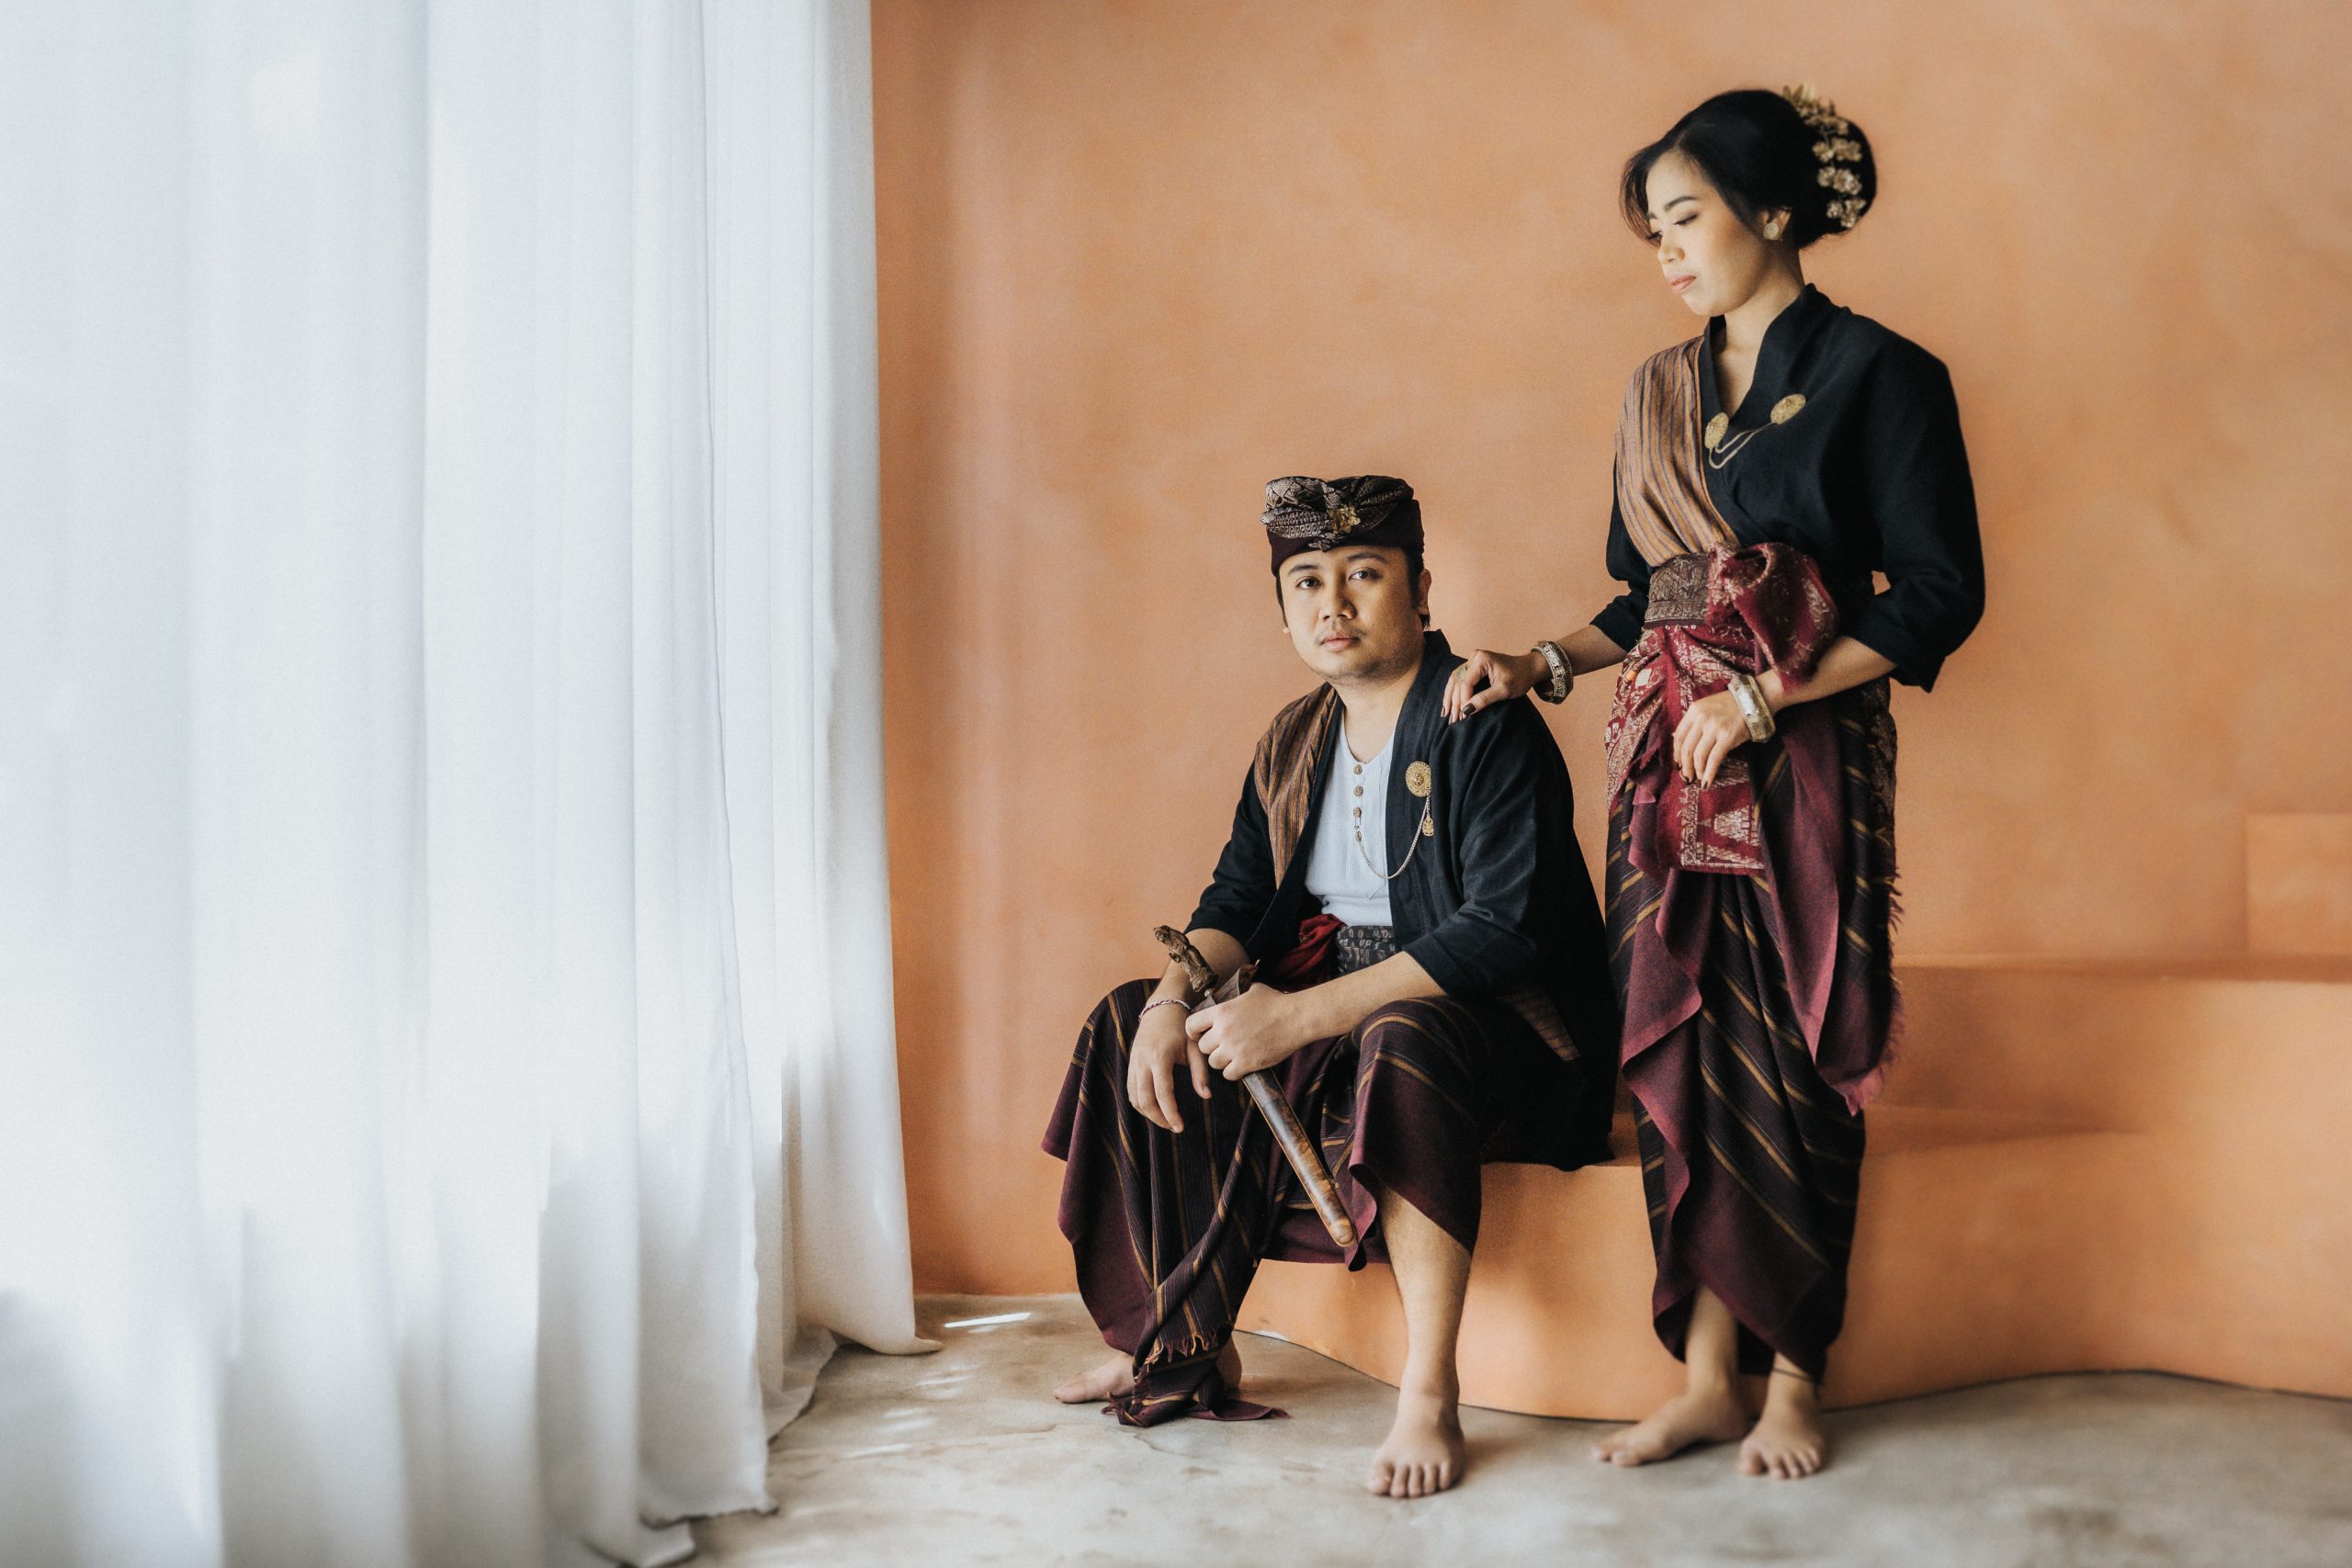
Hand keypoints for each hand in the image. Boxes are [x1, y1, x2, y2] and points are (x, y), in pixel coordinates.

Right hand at [1127, 1000, 1212, 1133]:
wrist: (1161, 1008)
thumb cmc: (1182, 1028)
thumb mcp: (1195, 1048)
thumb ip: (1201, 1073)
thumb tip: (1206, 1096)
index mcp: (1160, 1057)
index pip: (1162, 1094)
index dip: (1170, 1113)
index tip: (1180, 1127)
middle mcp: (1143, 1062)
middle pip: (1145, 1100)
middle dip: (1159, 1118)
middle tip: (1174, 1128)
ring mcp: (1134, 1063)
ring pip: (1134, 1097)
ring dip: (1148, 1113)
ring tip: (1165, 1120)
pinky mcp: (1131, 1063)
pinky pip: (1130, 1089)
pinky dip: (1140, 1103)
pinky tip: (1154, 1108)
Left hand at [1186, 983, 1309, 1079]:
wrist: (1295, 1018)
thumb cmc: (1276, 1002)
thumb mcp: (1251, 991)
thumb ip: (1235, 996)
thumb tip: (1229, 993)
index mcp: (1221, 1012)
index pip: (1191, 1025)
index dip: (1193, 1031)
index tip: (1199, 1034)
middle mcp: (1223, 1031)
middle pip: (1202, 1047)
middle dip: (1211, 1047)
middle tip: (1223, 1045)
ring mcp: (1234, 1049)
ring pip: (1213, 1062)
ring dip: (1221, 1060)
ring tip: (1232, 1055)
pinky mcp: (1246, 1063)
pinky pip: (1228, 1074)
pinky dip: (1233, 1072)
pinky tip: (1241, 1065)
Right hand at [1443, 648, 1544, 721]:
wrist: (1529, 668)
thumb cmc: (1520, 677)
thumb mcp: (1504, 691)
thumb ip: (1484, 699)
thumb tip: (1466, 710)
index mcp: (1481, 659)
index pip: (1466, 682)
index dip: (1462, 700)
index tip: (1461, 717)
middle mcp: (1474, 657)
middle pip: (1458, 681)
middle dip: (1454, 701)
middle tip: (1452, 719)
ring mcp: (1472, 660)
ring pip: (1455, 679)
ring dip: (1450, 697)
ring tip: (1445, 713)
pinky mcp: (1473, 665)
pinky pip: (1459, 679)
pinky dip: (1454, 691)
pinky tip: (1448, 703)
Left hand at [1671, 690, 1751, 787]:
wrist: (1754, 700)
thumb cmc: (1730, 706)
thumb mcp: (1707, 708)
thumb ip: (1694, 722)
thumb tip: (1681, 743)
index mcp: (1694, 711)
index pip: (1679, 736)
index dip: (1677, 753)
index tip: (1678, 763)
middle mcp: (1702, 718)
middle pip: (1687, 748)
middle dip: (1685, 766)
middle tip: (1687, 776)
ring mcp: (1715, 728)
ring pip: (1699, 756)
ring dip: (1696, 771)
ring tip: (1698, 779)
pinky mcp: (1728, 737)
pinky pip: (1714, 759)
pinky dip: (1709, 773)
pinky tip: (1707, 782)